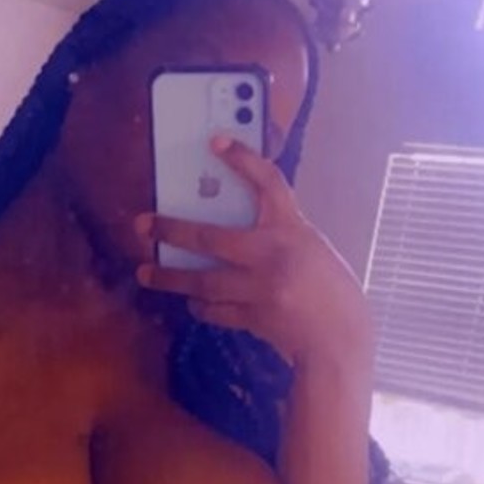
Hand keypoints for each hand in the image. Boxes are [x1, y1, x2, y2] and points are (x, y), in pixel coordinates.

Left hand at [136, 139, 373, 371]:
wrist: (340, 340)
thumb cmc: (331, 292)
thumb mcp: (310, 249)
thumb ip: (278, 236)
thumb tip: (233, 230)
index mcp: (293, 230)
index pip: (268, 183)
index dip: (243, 160)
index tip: (217, 143)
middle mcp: (272, 255)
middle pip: (210, 238)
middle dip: (172, 230)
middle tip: (143, 224)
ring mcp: (259, 289)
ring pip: (202, 280)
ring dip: (170, 277)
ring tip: (146, 272)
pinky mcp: (252, 318)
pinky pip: (214, 310)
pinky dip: (200, 305)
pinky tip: (192, 301)